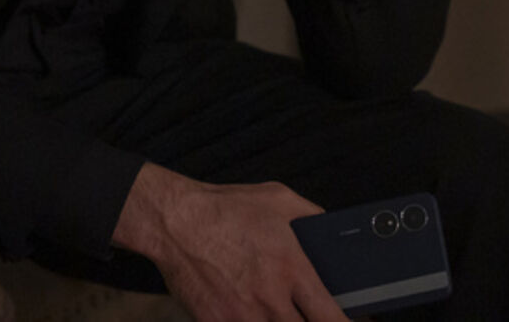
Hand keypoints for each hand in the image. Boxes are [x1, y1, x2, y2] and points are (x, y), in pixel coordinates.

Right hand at [112, 163, 348, 321]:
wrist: (176, 222)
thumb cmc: (227, 208)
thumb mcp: (279, 198)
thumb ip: (312, 217)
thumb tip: (332, 232)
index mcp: (292, 267)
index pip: (331, 318)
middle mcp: (271, 299)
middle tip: (309, 313)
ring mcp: (244, 318)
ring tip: (278, 309)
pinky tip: (250, 310)